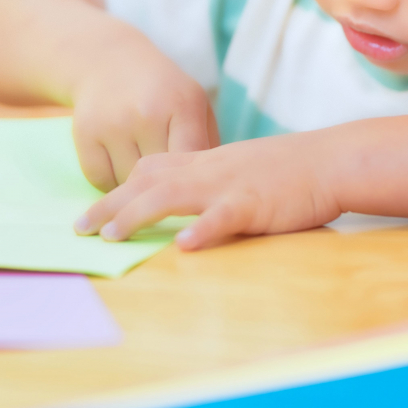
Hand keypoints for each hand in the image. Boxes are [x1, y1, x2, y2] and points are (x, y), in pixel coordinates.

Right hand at [68, 47, 218, 191]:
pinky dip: (111, 182)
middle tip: (166, 180)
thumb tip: (210, 192)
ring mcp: (113, 123)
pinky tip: (117, 164)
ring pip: (130, 184)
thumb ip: (208, 145)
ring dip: (137, 186)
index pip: (193, 159)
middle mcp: (147, 113)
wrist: (109, 61)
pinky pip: (102, 181)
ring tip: (141, 166)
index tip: (195, 192)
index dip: (196, 182)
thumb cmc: (163, 92)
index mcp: (183, 104)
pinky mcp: (84, 134)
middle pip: (161, 178)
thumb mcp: (195, 105)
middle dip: (166, 186)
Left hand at [74, 133, 342, 249]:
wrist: (329, 160)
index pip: (147, 171)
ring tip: (112, 236)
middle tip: (78, 229)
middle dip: (109, 206)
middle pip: (146, 183)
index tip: (90, 214)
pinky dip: (203, 229)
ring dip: (138, 215)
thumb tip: (181, 213)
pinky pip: (223, 216)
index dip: (115, 191)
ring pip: (173, 196)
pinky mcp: (253, 203)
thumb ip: (206, 186)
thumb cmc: (286, 172)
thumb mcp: (236, 173)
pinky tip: (184, 246)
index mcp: (202, 163)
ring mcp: (227, 185)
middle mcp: (206, 170)